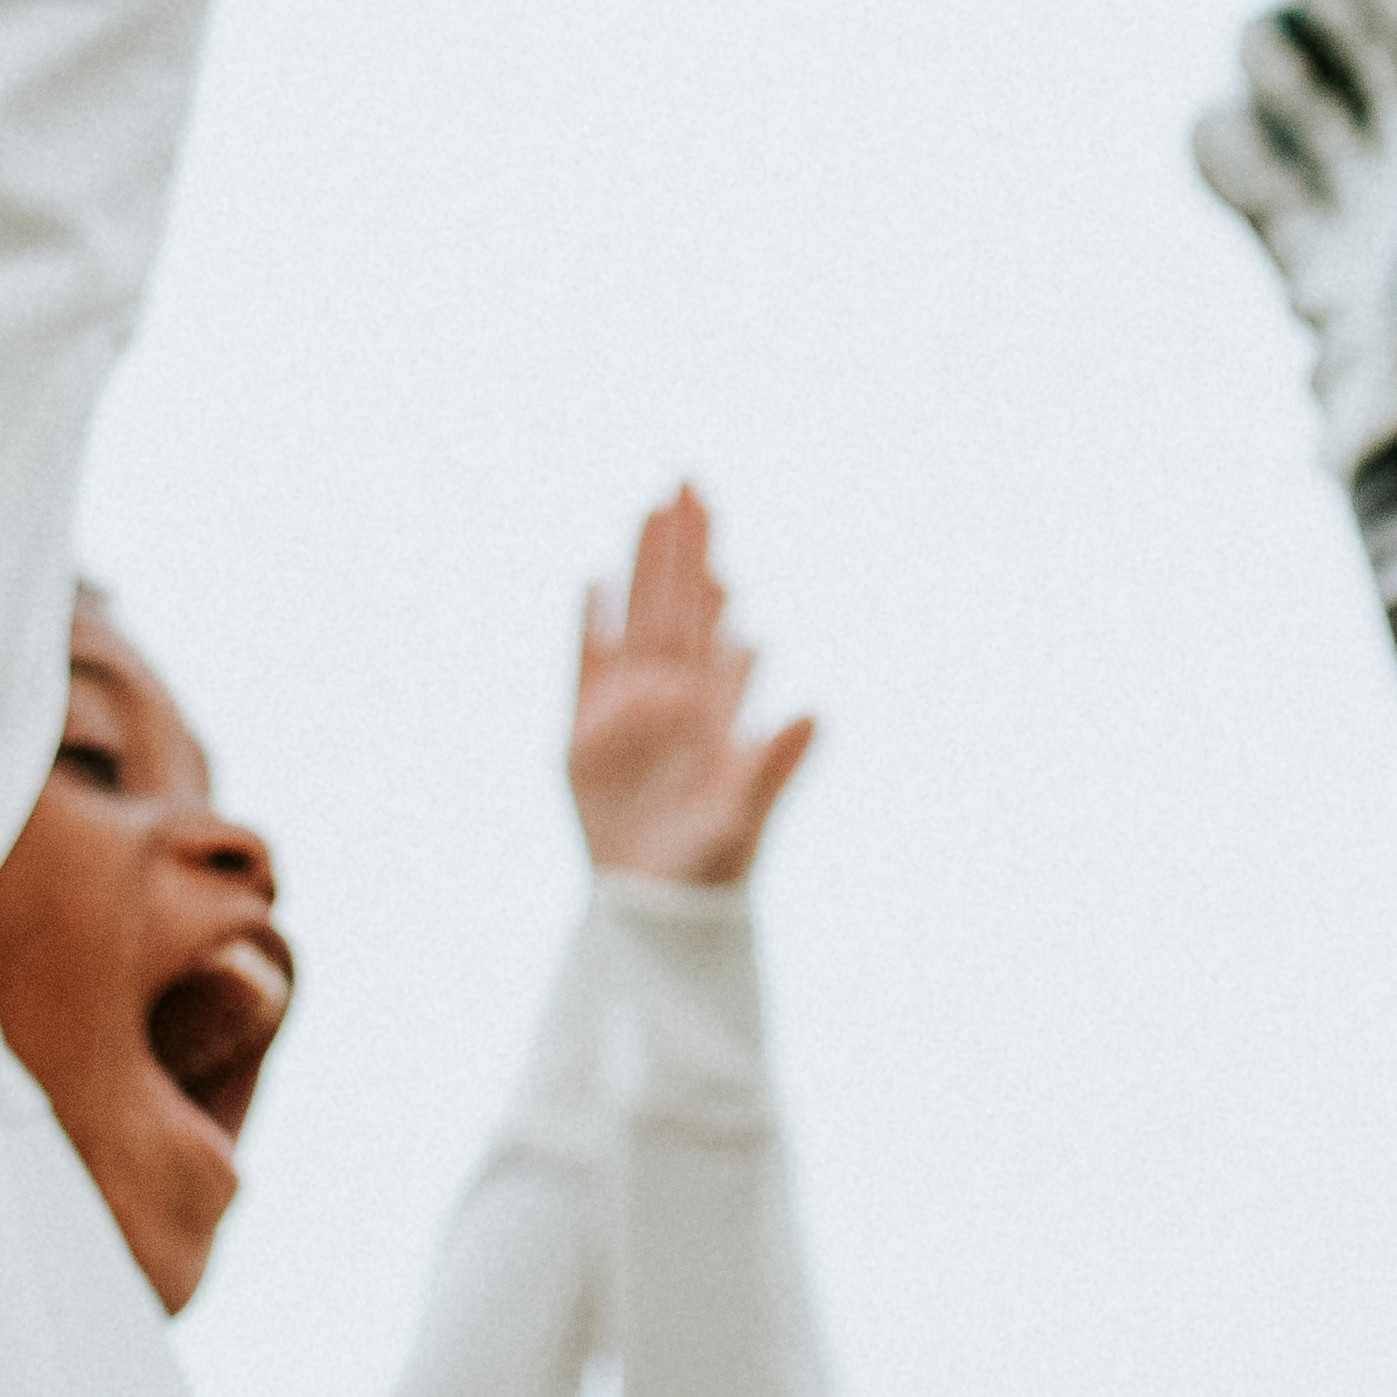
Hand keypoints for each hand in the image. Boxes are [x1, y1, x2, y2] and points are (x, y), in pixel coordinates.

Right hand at [567, 484, 813, 886]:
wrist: (653, 915)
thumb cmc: (709, 873)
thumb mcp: (745, 817)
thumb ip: (776, 763)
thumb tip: (815, 709)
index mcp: (711, 712)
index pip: (713, 626)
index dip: (715, 574)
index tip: (722, 525)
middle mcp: (670, 701)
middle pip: (674, 607)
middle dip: (682, 547)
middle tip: (692, 480)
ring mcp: (625, 714)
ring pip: (633, 622)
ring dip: (639, 570)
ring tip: (650, 512)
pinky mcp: (581, 739)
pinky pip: (584, 665)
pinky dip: (586, 625)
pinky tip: (588, 582)